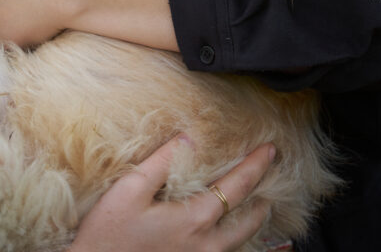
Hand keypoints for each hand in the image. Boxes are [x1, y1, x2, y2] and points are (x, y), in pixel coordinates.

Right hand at [69, 136, 275, 251]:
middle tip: (272, 176)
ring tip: (262, 205)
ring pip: (240, 243)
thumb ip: (162, 163)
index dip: (255, 166)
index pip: (236, 186)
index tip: (270, 149)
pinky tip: (235, 236)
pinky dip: (239, 244)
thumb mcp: (131, 189)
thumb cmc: (108, 234)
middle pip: (247, 220)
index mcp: (193, 219)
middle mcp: (205, 245)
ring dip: (254, 222)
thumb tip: (190, 139)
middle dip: (263, 196)